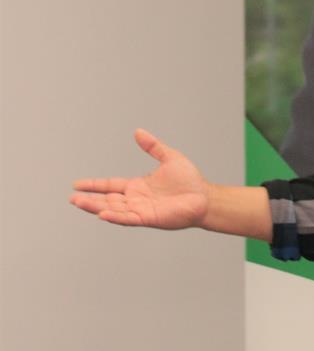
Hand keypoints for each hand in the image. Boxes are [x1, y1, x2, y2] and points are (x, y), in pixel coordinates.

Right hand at [70, 129, 208, 229]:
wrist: (205, 197)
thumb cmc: (190, 180)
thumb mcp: (169, 157)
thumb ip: (153, 146)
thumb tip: (138, 132)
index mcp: (137, 186)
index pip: (110, 185)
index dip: (94, 185)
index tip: (77, 184)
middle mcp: (136, 199)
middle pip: (107, 199)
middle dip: (89, 199)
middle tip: (72, 198)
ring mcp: (141, 210)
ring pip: (113, 209)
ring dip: (96, 207)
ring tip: (78, 203)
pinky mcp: (149, 218)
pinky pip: (128, 218)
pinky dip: (115, 216)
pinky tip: (102, 214)